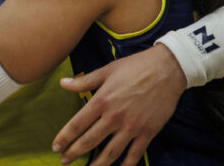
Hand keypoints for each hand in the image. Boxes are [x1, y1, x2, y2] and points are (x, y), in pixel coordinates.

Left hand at [52, 44, 185, 164]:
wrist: (167, 70)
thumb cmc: (135, 67)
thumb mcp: (106, 70)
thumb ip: (84, 81)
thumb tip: (62, 83)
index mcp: (102, 100)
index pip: (77, 124)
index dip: (64, 137)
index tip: (56, 147)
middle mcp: (114, 117)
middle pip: (90, 141)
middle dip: (74, 153)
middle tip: (64, 160)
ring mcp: (132, 127)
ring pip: (111, 153)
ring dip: (97, 164)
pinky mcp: (148, 132)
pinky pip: (134, 155)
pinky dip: (125, 165)